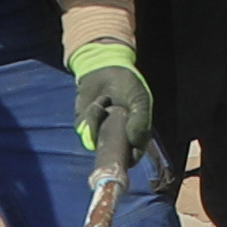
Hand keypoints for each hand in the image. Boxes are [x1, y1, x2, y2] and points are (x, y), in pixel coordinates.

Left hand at [71, 43, 155, 173]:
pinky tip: (99, 102)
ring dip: (100, 120)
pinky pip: (85, 128)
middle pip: (111, 154)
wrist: (105, 68)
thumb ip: (141, 119)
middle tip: (111, 124)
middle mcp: (116, 138)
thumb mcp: (140, 99)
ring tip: (107, 101)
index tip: (124, 156)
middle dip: (109, 144)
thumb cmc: (127, 84)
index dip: (129, 159)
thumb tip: (134, 142)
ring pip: (95, 139)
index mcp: (134, 134)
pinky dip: (92, 114)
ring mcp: (99, 133)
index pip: (133, 156)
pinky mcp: (85, 126)